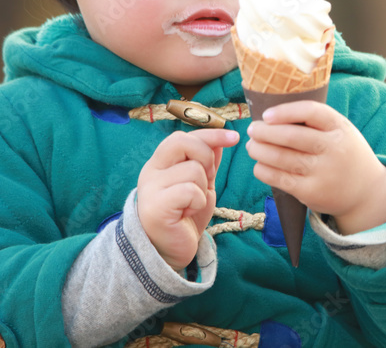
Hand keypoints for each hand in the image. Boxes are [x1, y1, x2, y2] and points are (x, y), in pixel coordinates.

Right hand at [137, 128, 239, 270]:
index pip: (183, 137)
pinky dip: (197, 202)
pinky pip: (190, 190)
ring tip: (191, 204)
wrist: (168, 252)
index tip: (235, 137)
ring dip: (202, 188)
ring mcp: (151, 188)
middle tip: (207, 179)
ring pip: (193, 169)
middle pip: (183, 142)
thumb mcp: (200, 185)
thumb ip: (207, 163)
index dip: (211, 134)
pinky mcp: (156, 207)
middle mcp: (151, 171)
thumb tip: (219, 140)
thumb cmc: (184, 218)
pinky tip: (188, 213)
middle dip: (206, 157)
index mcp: (160, 163)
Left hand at [245, 101, 385, 234]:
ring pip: (282, 158)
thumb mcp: (341, 131)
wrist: (366, 192)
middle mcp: (333, 149)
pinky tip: (259, 165)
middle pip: (291, 136)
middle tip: (252, 129)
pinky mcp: (312, 192)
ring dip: (260, 150)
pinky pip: (280, 179)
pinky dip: (264, 170)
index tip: (266, 114)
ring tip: (252, 146)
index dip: (285, 111)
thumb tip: (271, 115)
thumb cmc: (345, 153)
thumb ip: (315, 122)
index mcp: (340, 128)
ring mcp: (323, 172)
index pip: (311, 112)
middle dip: (265, 132)